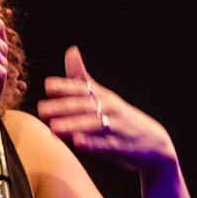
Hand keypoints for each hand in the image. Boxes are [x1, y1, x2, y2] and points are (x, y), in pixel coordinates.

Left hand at [37, 45, 177, 173]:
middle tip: (42, 109)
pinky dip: (91, 143)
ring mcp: (115, 127)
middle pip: (84, 106)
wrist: (154, 143)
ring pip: (91, 124)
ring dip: (73, 125)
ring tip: (54, 128)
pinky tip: (77, 143)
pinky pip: (104, 144)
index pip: (83, 88)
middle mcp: (110, 108)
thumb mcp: (104, 96)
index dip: (66, 86)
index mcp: (103, 95)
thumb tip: (71, 51)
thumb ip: (82, 77)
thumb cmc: (121, 118)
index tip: (49, 85)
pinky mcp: (119, 146)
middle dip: (62, 107)